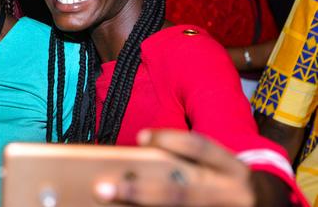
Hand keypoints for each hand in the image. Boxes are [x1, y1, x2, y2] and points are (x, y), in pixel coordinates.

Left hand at [93, 129, 254, 205]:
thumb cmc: (230, 183)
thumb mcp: (220, 168)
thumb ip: (188, 163)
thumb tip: (137, 161)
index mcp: (233, 169)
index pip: (202, 148)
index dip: (172, 140)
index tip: (140, 136)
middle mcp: (232, 194)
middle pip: (180, 195)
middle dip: (138, 192)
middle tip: (102, 188)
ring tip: (110, 202)